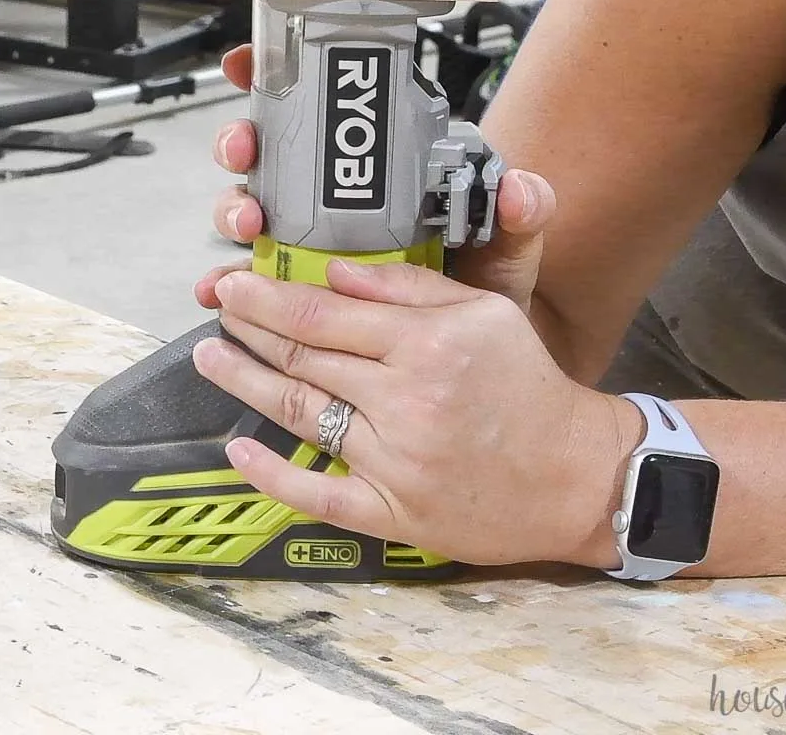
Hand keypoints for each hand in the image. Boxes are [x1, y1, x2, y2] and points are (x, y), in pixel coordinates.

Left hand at [191, 259, 641, 566]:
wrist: (574, 472)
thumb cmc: (529, 385)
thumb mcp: (485, 312)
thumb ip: (410, 287)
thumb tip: (336, 273)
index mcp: (427, 344)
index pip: (324, 315)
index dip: (269, 297)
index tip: (234, 283)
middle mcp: (405, 400)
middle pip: (304, 359)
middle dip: (250, 329)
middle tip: (216, 309)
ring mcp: (394, 461)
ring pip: (302, 415)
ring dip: (247, 383)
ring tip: (211, 357)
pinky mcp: (392, 512)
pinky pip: (318, 493)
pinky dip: (273, 473)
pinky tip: (239, 450)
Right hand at [199, 46, 557, 310]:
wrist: (473, 361)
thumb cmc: (486, 288)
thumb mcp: (508, 245)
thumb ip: (520, 213)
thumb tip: (520, 188)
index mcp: (381, 169)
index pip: (324, 109)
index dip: (279, 78)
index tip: (252, 64)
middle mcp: (336, 197)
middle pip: (271, 151)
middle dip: (244, 141)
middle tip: (247, 152)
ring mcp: (310, 241)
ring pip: (250, 206)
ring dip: (234, 205)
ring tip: (248, 221)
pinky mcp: (296, 292)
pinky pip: (250, 279)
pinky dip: (224, 279)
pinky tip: (215, 287)